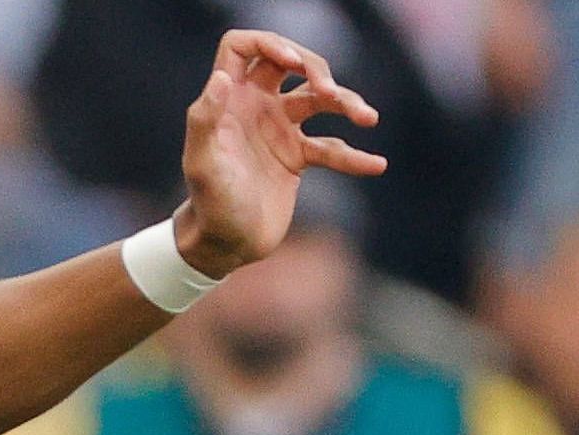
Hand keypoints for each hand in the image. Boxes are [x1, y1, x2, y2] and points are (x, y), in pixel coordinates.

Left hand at [171, 31, 387, 277]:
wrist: (225, 246)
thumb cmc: (209, 205)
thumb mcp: (203, 165)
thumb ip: (205, 121)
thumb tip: (222, 77)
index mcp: (229, 101)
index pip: (243, 48)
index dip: (269, 44)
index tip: (292, 65)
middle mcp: (255, 107)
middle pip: (292, 63)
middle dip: (317, 68)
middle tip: (330, 93)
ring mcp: (279, 130)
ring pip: (320, 100)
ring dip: (347, 102)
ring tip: (368, 119)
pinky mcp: (297, 157)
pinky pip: (332, 148)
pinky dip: (354, 156)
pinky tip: (375, 165)